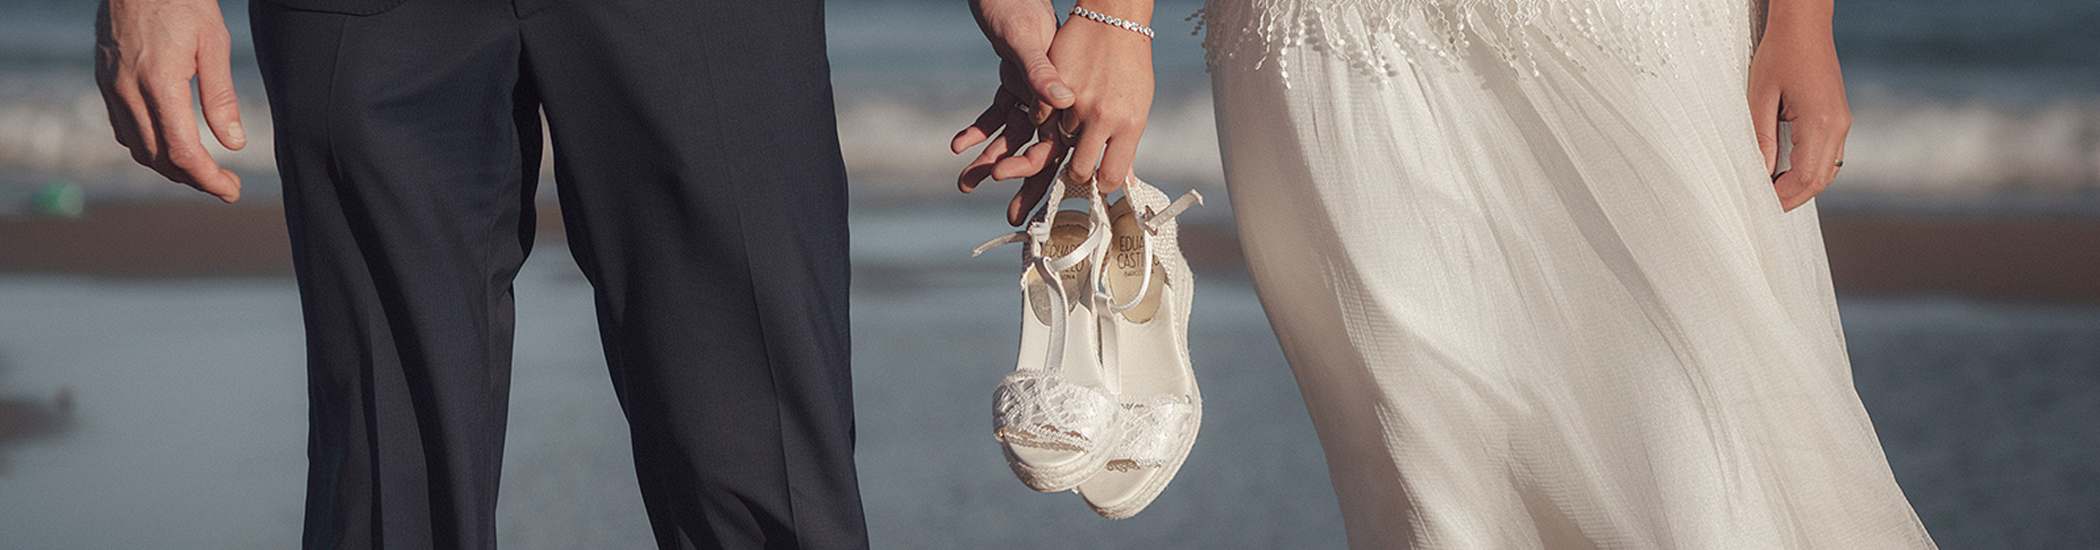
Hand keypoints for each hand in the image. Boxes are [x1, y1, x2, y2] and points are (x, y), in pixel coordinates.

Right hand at [95, 0, 244, 202]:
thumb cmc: (182, 1)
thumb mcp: (214, 43)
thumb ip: (221, 97)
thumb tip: (235, 143)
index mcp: (160, 84)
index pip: (184, 152)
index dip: (209, 179)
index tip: (231, 190)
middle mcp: (128, 90)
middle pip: (159, 158)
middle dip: (194, 179)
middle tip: (225, 183)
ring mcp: (111, 86)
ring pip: (137, 147)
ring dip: (169, 167)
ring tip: (202, 169)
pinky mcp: (105, 80)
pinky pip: (122, 128)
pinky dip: (147, 145)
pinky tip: (170, 143)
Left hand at [955, 0, 1079, 223]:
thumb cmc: (1021, 11)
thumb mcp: (1030, 42)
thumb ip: (1044, 75)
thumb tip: (1060, 103)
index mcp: (1064, 97)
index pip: (1059, 147)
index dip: (1045, 177)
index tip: (1032, 205)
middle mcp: (1051, 102)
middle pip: (1039, 152)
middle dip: (1021, 184)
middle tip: (1009, 218)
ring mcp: (1031, 95)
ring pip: (1013, 138)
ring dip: (991, 161)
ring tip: (966, 183)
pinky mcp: (1012, 85)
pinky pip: (995, 115)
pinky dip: (978, 130)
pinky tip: (958, 145)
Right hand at [1036, 3, 1151, 196]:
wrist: (1113, 20)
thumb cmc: (1130, 64)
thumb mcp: (1138, 106)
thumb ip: (1127, 144)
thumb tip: (1124, 180)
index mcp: (1129, 124)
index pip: (1110, 176)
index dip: (1102, 185)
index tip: (1098, 182)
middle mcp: (1102, 116)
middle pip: (1078, 169)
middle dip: (1076, 172)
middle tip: (1077, 164)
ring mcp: (1076, 101)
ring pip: (1058, 140)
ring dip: (1063, 135)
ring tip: (1074, 117)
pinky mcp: (1054, 86)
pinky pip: (1040, 117)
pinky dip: (1045, 116)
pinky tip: (1056, 106)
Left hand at [1749, 1, 1847, 212]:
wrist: (1805, 26)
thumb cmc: (1780, 54)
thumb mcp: (1759, 97)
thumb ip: (1761, 138)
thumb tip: (1760, 173)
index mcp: (1821, 122)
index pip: (1805, 177)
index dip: (1782, 196)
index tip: (1760, 204)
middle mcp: (1838, 126)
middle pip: (1821, 180)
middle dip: (1793, 198)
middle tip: (1765, 207)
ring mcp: (1843, 122)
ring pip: (1828, 170)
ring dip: (1803, 186)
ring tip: (1773, 193)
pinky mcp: (1839, 117)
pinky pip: (1830, 155)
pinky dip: (1811, 169)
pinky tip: (1787, 171)